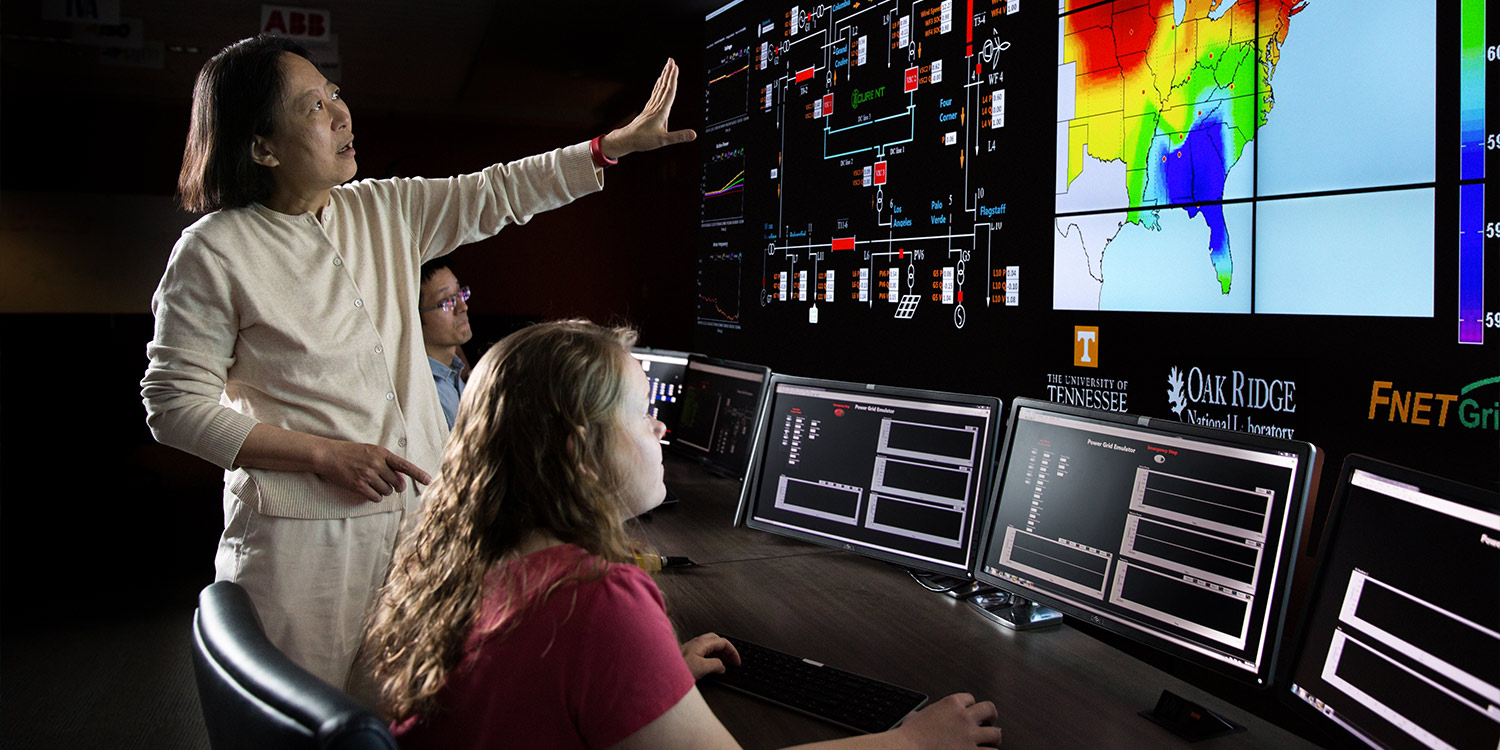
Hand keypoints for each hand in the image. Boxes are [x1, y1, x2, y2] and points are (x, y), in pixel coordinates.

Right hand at [316, 439, 432, 501]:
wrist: (328, 455)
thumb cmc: (350, 452)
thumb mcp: (370, 450)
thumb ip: (386, 462)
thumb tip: (400, 480)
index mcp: (381, 453)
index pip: (404, 465)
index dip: (418, 474)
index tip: (428, 480)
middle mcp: (376, 464)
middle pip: (397, 483)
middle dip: (395, 486)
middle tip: (387, 483)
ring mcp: (367, 475)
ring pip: (387, 492)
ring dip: (383, 491)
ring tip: (372, 483)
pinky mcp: (358, 485)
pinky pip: (375, 498)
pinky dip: (375, 497)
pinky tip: (368, 490)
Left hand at [600, 59, 696, 158]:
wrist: (627, 139)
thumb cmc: (643, 140)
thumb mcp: (663, 141)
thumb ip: (679, 137)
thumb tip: (694, 135)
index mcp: (661, 111)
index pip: (669, 92)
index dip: (673, 79)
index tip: (675, 67)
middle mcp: (656, 106)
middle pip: (664, 86)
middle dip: (668, 73)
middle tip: (671, 60)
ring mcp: (651, 107)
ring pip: (659, 88)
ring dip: (664, 76)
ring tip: (667, 66)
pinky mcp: (648, 110)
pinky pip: (655, 94)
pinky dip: (659, 85)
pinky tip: (659, 81)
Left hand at [680, 632, 738, 680]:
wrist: (661, 673)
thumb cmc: (677, 669)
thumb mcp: (701, 668)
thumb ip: (715, 665)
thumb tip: (722, 666)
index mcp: (701, 643)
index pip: (723, 642)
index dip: (732, 651)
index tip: (737, 661)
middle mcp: (696, 643)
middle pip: (717, 641)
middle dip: (727, 650)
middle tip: (732, 660)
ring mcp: (691, 648)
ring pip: (710, 646)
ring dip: (719, 653)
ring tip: (725, 663)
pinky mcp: (687, 655)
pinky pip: (704, 652)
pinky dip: (712, 657)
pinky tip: (711, 666)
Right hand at [890, 693, 1001, 748]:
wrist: (907, 749)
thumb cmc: (908, 737)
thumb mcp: (915, 717)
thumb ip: (923, 715)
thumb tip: (917, 718)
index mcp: (950, 704)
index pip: (970, 698)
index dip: (971, 706)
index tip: (970, 712)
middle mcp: (964, 717)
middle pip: (989, 710)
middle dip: (991, 716)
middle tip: (989, 722)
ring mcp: (970, 735)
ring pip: (995, 733)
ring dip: (994, 738)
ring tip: (992, 742)